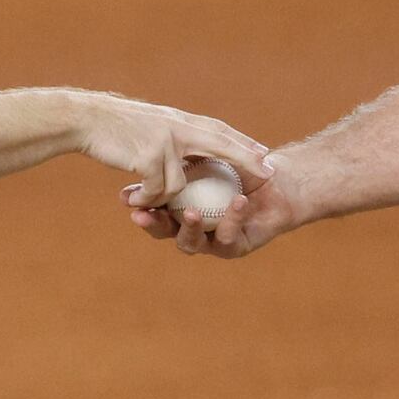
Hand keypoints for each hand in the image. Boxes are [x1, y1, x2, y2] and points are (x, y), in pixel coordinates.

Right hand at [71, 94, 269, 204]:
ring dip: (164, 199)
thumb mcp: (150, 126)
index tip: (266, 154)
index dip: (243, 143)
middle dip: (247, 159)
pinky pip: (159, 190)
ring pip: (181, 183)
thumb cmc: (114, 127)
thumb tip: (187, 154)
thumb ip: (172, 136)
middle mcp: (178, 128)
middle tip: (269, 173)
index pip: (219, 130)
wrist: (86, 119)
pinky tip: (132, 200)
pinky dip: (147, 200)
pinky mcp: (149, 157)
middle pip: (221, 144)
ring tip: (144, 202)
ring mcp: (165, 142)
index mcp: (179, 121)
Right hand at [126, 157, 298, 258]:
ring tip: (190, 213)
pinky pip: (227, 237)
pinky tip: (237, 201)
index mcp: (178, 206)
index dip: (137, 202)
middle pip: (164, 229)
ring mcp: (210, 240)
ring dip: (189, 229)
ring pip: (190, 243)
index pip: (151, 206)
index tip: (123, 196)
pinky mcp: (235, 248)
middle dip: (152, 223)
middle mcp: (191, 226)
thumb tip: (145, 150)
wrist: (275, 177)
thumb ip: (182, 159)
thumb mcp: (208, 153)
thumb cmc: (241, 162)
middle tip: (140, 214)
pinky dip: (231, 220)